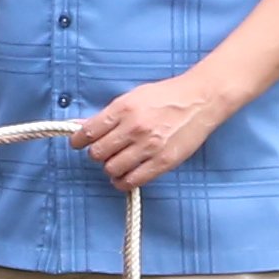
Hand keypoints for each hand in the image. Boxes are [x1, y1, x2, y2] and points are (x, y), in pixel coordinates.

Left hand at [69, 72, 233, 188]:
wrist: (200, 100)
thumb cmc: (166, 96)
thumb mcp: (132, 97)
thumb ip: (107, 114)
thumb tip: (80, 126)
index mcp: (124, 109)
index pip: (88, 131)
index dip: (78, 141)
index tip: (78, 144)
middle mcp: (134, 128)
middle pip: (97, 153)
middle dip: (96, 154)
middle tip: (103, 151)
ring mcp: (149, 146)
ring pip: (112, 169)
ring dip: (110, 168)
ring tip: (116, 163)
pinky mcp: (163, 162)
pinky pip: (133, 181)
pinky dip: (123, 182)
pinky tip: (124, 176)